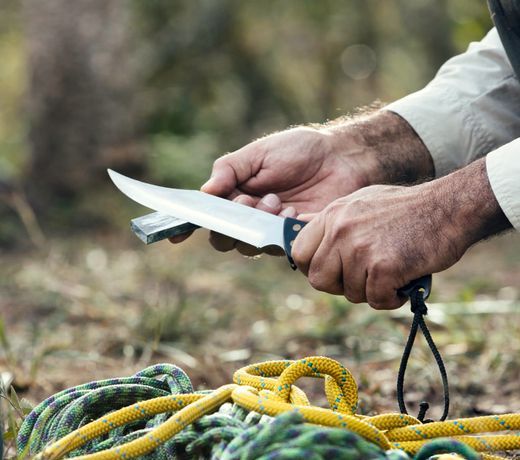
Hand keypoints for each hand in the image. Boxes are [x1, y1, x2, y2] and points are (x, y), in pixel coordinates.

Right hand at [170, 126, 372, 253]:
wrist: (342, 158)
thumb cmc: (299, 152)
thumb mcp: (259, 153)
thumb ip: (229, 170)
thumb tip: (205, 192)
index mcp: (234, 196)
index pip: (206, 217)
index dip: (187, 227)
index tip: (176, 234)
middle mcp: (249, 218)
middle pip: (223, 238)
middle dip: (231, 221)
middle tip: (248, 201)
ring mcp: (272, 232)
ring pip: (249, 245)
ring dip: (258, 222)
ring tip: (277, 200)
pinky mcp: (296, 240)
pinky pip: (278, 246)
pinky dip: (282, 227)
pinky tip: (295, 209)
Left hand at [292, 158, 510, 308]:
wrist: (451, 207)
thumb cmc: (409, 209)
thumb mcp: (362, 202)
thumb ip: (331, 219)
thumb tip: (296, 226)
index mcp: (333, 214)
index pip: (299, 253)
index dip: (314, 269)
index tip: (334, 272)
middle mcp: (341, 230)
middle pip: (319, 280)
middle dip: (341, 286)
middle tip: (366, 279)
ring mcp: (360, 248)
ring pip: (351, 293)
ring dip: (373, 291)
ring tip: (394, 273)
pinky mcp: (383, 267)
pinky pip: (377, 300)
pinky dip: (393, 298)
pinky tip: (404, 282)